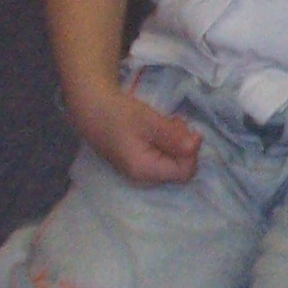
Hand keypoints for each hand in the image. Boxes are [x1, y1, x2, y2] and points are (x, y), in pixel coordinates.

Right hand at [70, 78, 201, 184]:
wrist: (91, 109)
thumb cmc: (119, 114)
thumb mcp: (151, 122)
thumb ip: (174, 137)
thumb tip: (196, 146)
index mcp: (145, 171)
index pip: (185, 172)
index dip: (191, 151)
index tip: (184, 128)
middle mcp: (142, 178)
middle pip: (180, 169)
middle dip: (184, 146)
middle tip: (175, 123)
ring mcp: (140, 172)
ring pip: (173, 162)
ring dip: (176, 142)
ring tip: (167, 123)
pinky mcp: (138, 163)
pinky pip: (163, 158)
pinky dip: (167, 143)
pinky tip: (160, 129)